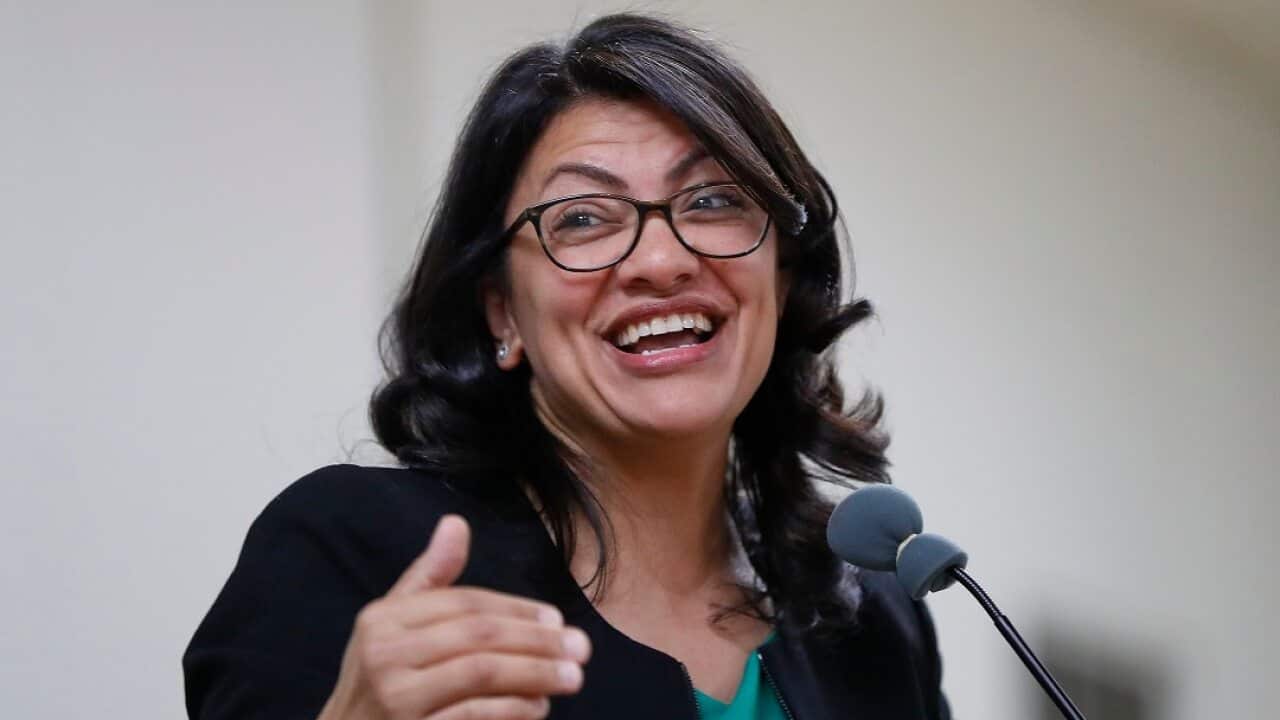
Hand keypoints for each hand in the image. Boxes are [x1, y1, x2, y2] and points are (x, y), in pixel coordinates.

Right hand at [318, 515, 589, 719]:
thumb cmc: (378, 683)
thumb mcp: (391, 626)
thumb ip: (429, 578)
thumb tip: (456, 523)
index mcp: (383, 619)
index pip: (464, 604)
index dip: (517, 609)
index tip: (557, 619)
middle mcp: (384, 655)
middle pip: (478, 636)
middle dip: (537, 640)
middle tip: (581, 648)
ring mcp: (396, 699)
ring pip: (482, 674)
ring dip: (536, 673)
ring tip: (571, 677)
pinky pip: (474, 715)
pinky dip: (514, 709)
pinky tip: (538, 707)